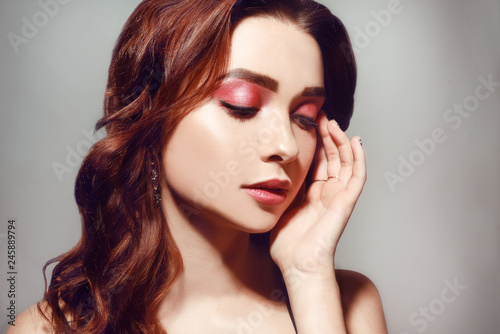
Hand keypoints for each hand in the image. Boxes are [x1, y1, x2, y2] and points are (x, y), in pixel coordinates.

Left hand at [270, 112, 365, 276]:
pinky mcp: (346, 203)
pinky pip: (357, 177)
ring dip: (341, 141)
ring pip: (346, 162)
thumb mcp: (280, 206)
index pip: (318, 161)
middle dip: (327, 136)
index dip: (316, 142)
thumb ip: (282, 188)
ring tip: (333, 122)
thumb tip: (270, 170)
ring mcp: (339, 197)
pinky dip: (359, 158)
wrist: (297, 265)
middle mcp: (328, 193)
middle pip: (333, 157)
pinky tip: (355, 140)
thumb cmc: (287, 243)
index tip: (308, 122)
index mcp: (313, 193)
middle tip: (320, 115)